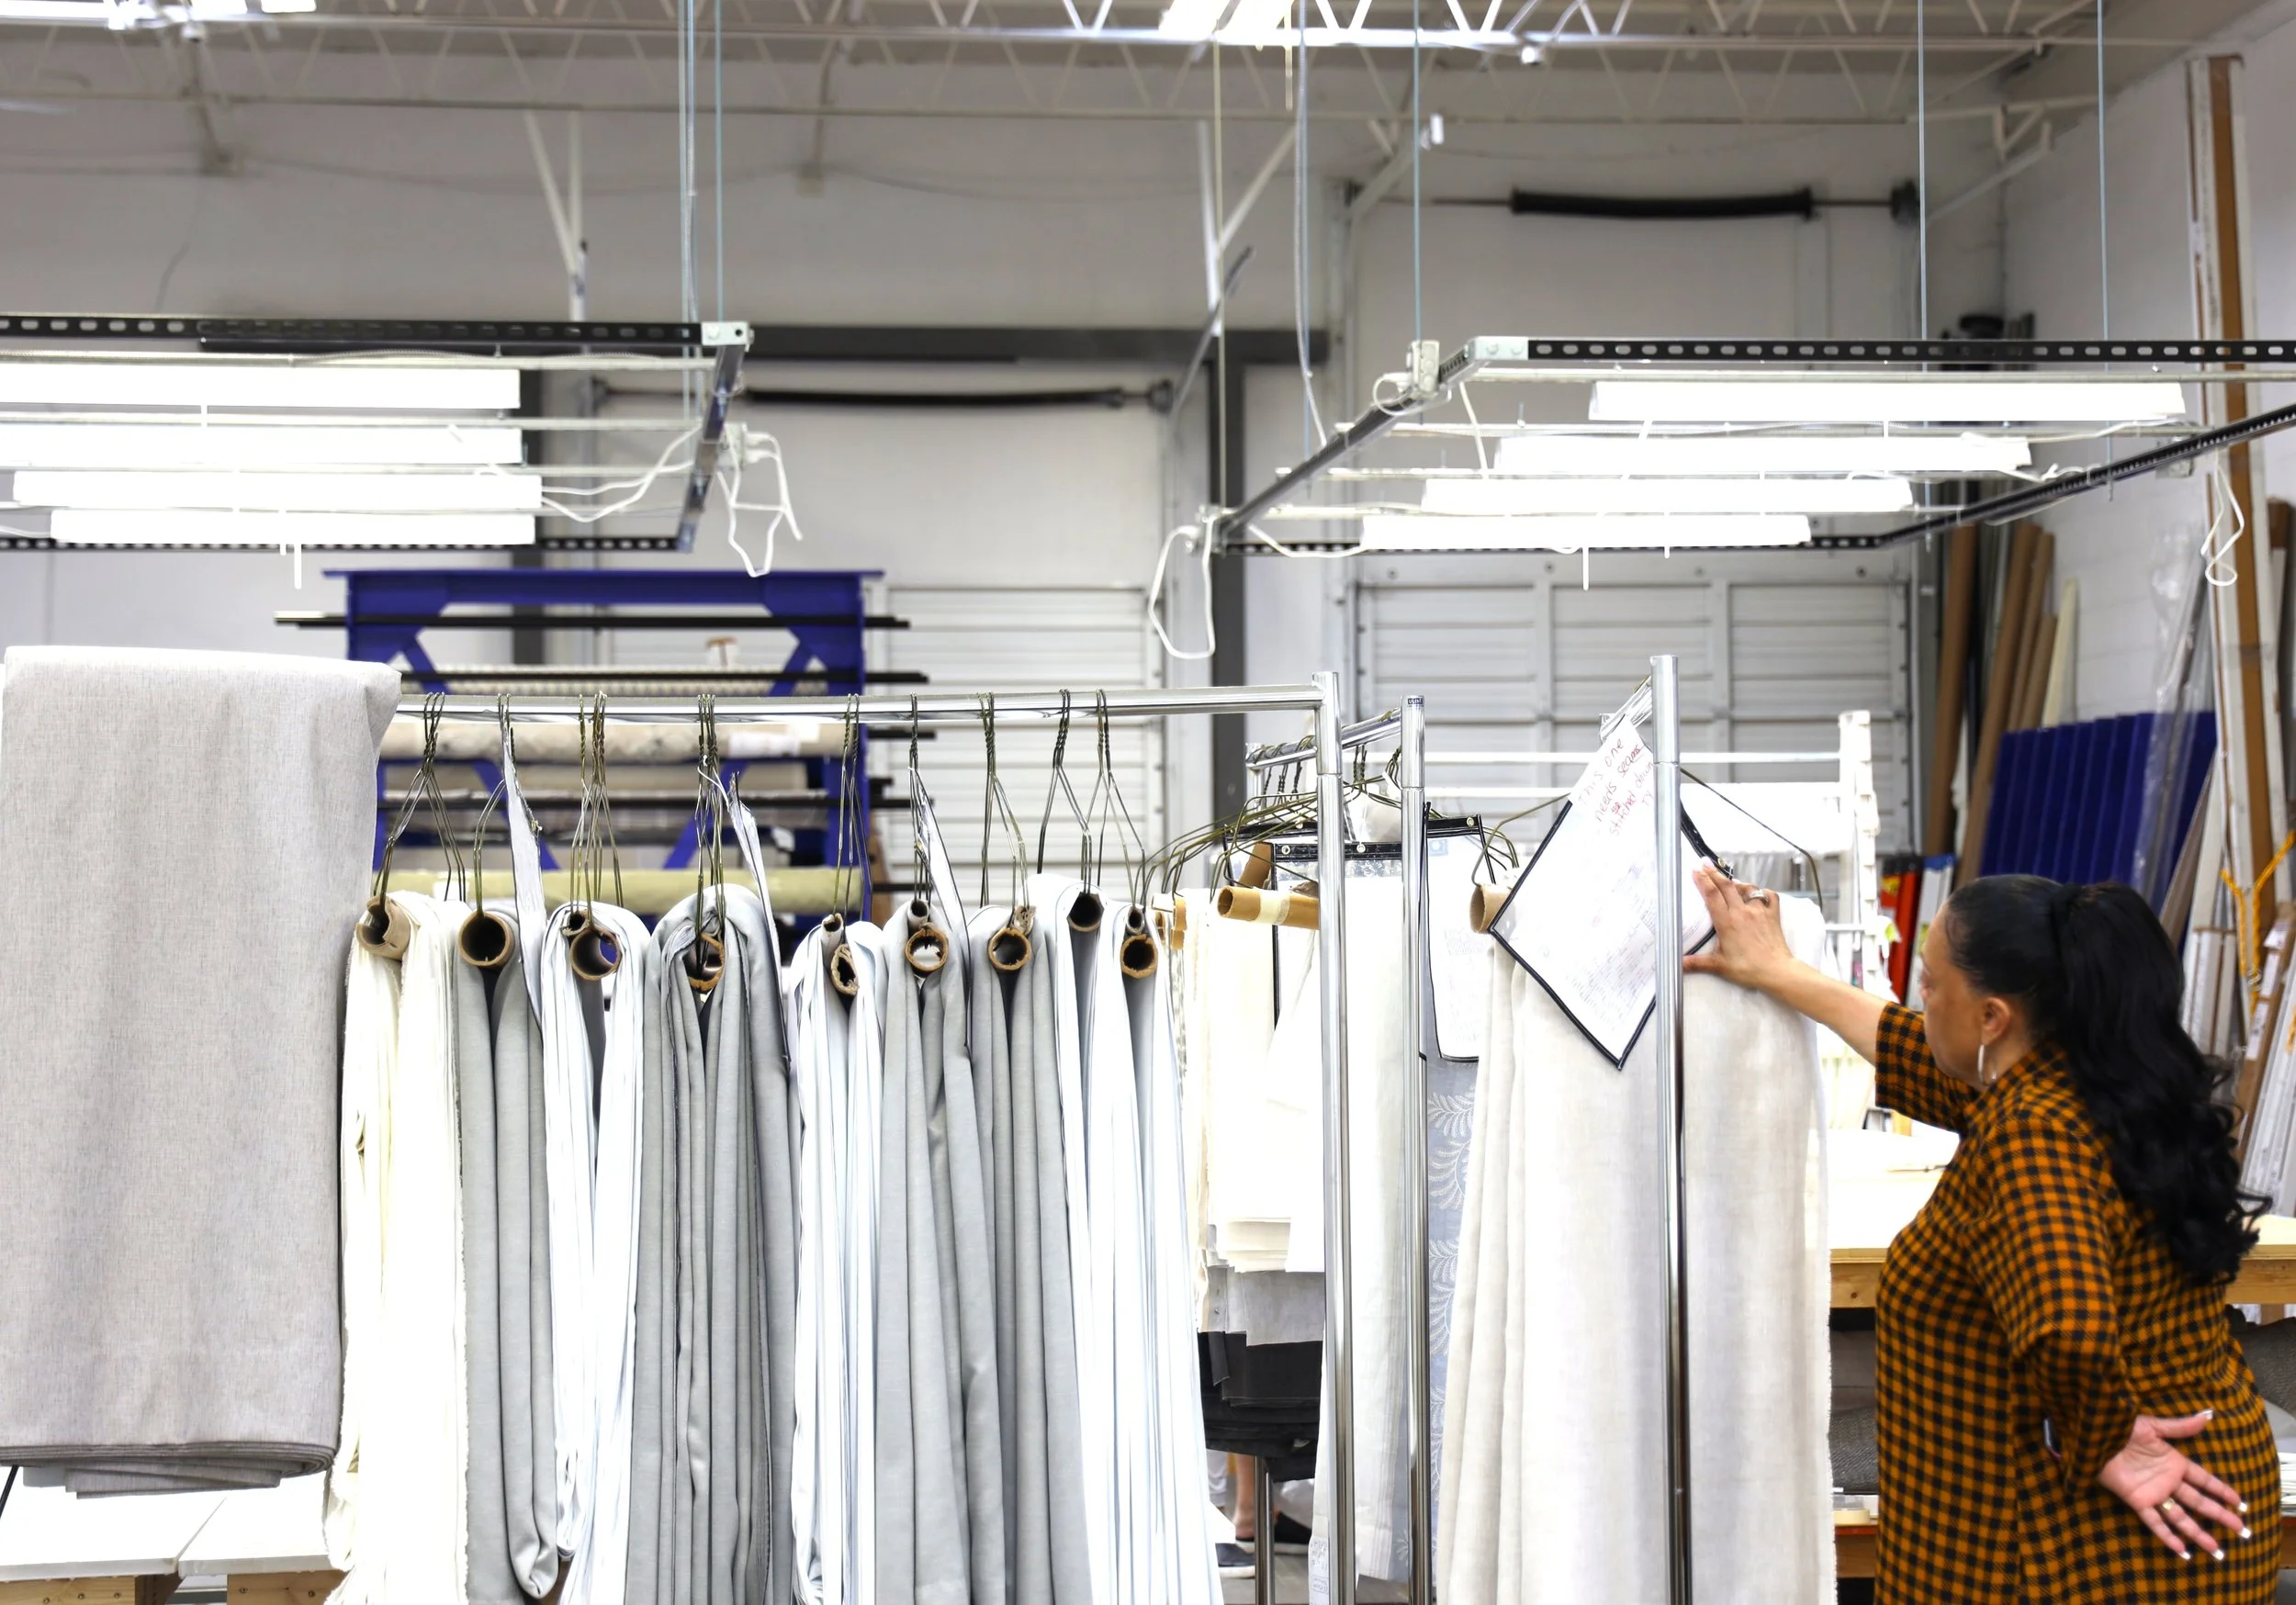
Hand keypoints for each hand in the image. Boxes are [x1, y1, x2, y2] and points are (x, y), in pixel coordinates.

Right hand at [1682, 864, 1799, 994]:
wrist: (1776, 971)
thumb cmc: (1747, 968)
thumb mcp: (1718, 966)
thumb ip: (1696, 963)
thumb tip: (1678, 964)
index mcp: (1727, 922)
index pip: (1712, 895)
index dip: (1703, 881)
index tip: (1695, 870)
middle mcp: (1742, 912)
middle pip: (1726, 886)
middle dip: (1714, 873)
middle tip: (1705, 863)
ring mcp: (1759, 911)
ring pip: (1747, 888)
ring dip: (1736, 882)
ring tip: (1729, 880)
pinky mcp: (1772, 915)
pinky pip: (1768, 896)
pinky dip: (1761, 892)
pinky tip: (1756, 893)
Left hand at [2097, 1411, 2251, 1560]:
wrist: (2095, 1437)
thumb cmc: (2122, 1429)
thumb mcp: (2153, 1426)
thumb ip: (2180, 1426)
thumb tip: (2208, 1415)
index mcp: (2174, 1462)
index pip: (2204, 1480)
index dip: (2221, 1490)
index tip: (2240, 1502)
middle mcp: (2167, 1481)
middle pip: (2199, 1502)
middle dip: (2220, 1515)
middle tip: (2241, 1529)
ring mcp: (2154, 1493)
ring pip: (2181, 1517)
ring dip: (2198, 1532)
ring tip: (2216, 1549)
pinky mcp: (2137, 1501)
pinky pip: (2155, 1522)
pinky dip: (2167, 1536)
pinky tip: (2182, 1550)